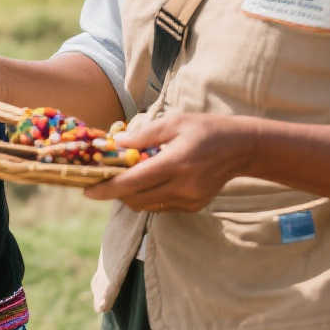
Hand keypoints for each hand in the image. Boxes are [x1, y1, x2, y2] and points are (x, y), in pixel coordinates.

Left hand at [83, 112, 254, 211]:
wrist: (241, 148)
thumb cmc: (205, 129)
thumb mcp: (174, 122)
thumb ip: (144, 136)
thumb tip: (115, 145)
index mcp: (176, 163)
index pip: (133, 182)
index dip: (107, 188)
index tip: (88, 190)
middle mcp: (182, 187)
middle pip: (136, 199)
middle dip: (115, 193)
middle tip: (103, 180)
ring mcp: (189, 200)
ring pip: (147, 205)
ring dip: (131, 195)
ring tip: (125, 178)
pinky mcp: (193, 206)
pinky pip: (161, 206)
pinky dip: (149, 196)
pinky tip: (151, 180)